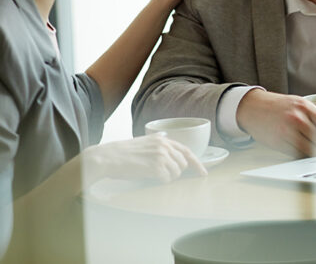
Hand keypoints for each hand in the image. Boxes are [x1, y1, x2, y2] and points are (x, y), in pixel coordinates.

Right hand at [82, 133, 207, 184]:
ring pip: (176, 172)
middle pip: (183, 163)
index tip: (203, 172)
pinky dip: (160, 181)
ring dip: (167, 177)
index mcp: (162, 138)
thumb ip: (159, 146)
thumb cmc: (122, 154)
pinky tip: (149, 176)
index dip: (197, 163)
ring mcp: (161, 155)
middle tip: (161, 174)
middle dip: (176, 172)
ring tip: (151, 174)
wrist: (107, 157)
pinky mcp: (156, 166)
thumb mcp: (144, 144)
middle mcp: (164, 145)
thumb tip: (171, 152)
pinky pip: (167, 179)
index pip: (186, 150)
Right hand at [236, 90, 315, 156]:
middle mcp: (296, 118)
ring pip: (311, 150)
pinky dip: (306, 156)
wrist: (254, 108)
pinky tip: (309, 153)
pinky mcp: (279, 143)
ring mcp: (286, 131)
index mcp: (304, 106)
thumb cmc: (280, 106)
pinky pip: (298, 154)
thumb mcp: (302, 104)